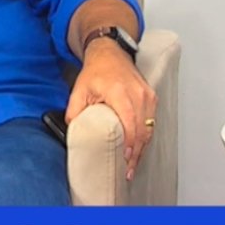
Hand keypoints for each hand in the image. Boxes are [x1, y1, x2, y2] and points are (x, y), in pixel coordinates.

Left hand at [65, 39, 157, 181]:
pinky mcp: (151, 96)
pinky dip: (145, 135)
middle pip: (142, 129)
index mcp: (119, 91)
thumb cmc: (96, 71)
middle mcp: (137, 93)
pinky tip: (138, 148)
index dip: (129, 143)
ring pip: (149, 127)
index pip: (129, 122)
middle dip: (136, 152)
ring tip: (132, 164)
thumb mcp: (79, 90)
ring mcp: (146, 94)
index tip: (125, 158)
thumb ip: (74, 112)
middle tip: (128, 170)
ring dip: (142, 147)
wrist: (109, 53)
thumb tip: (73, 133)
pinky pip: (151, 120)